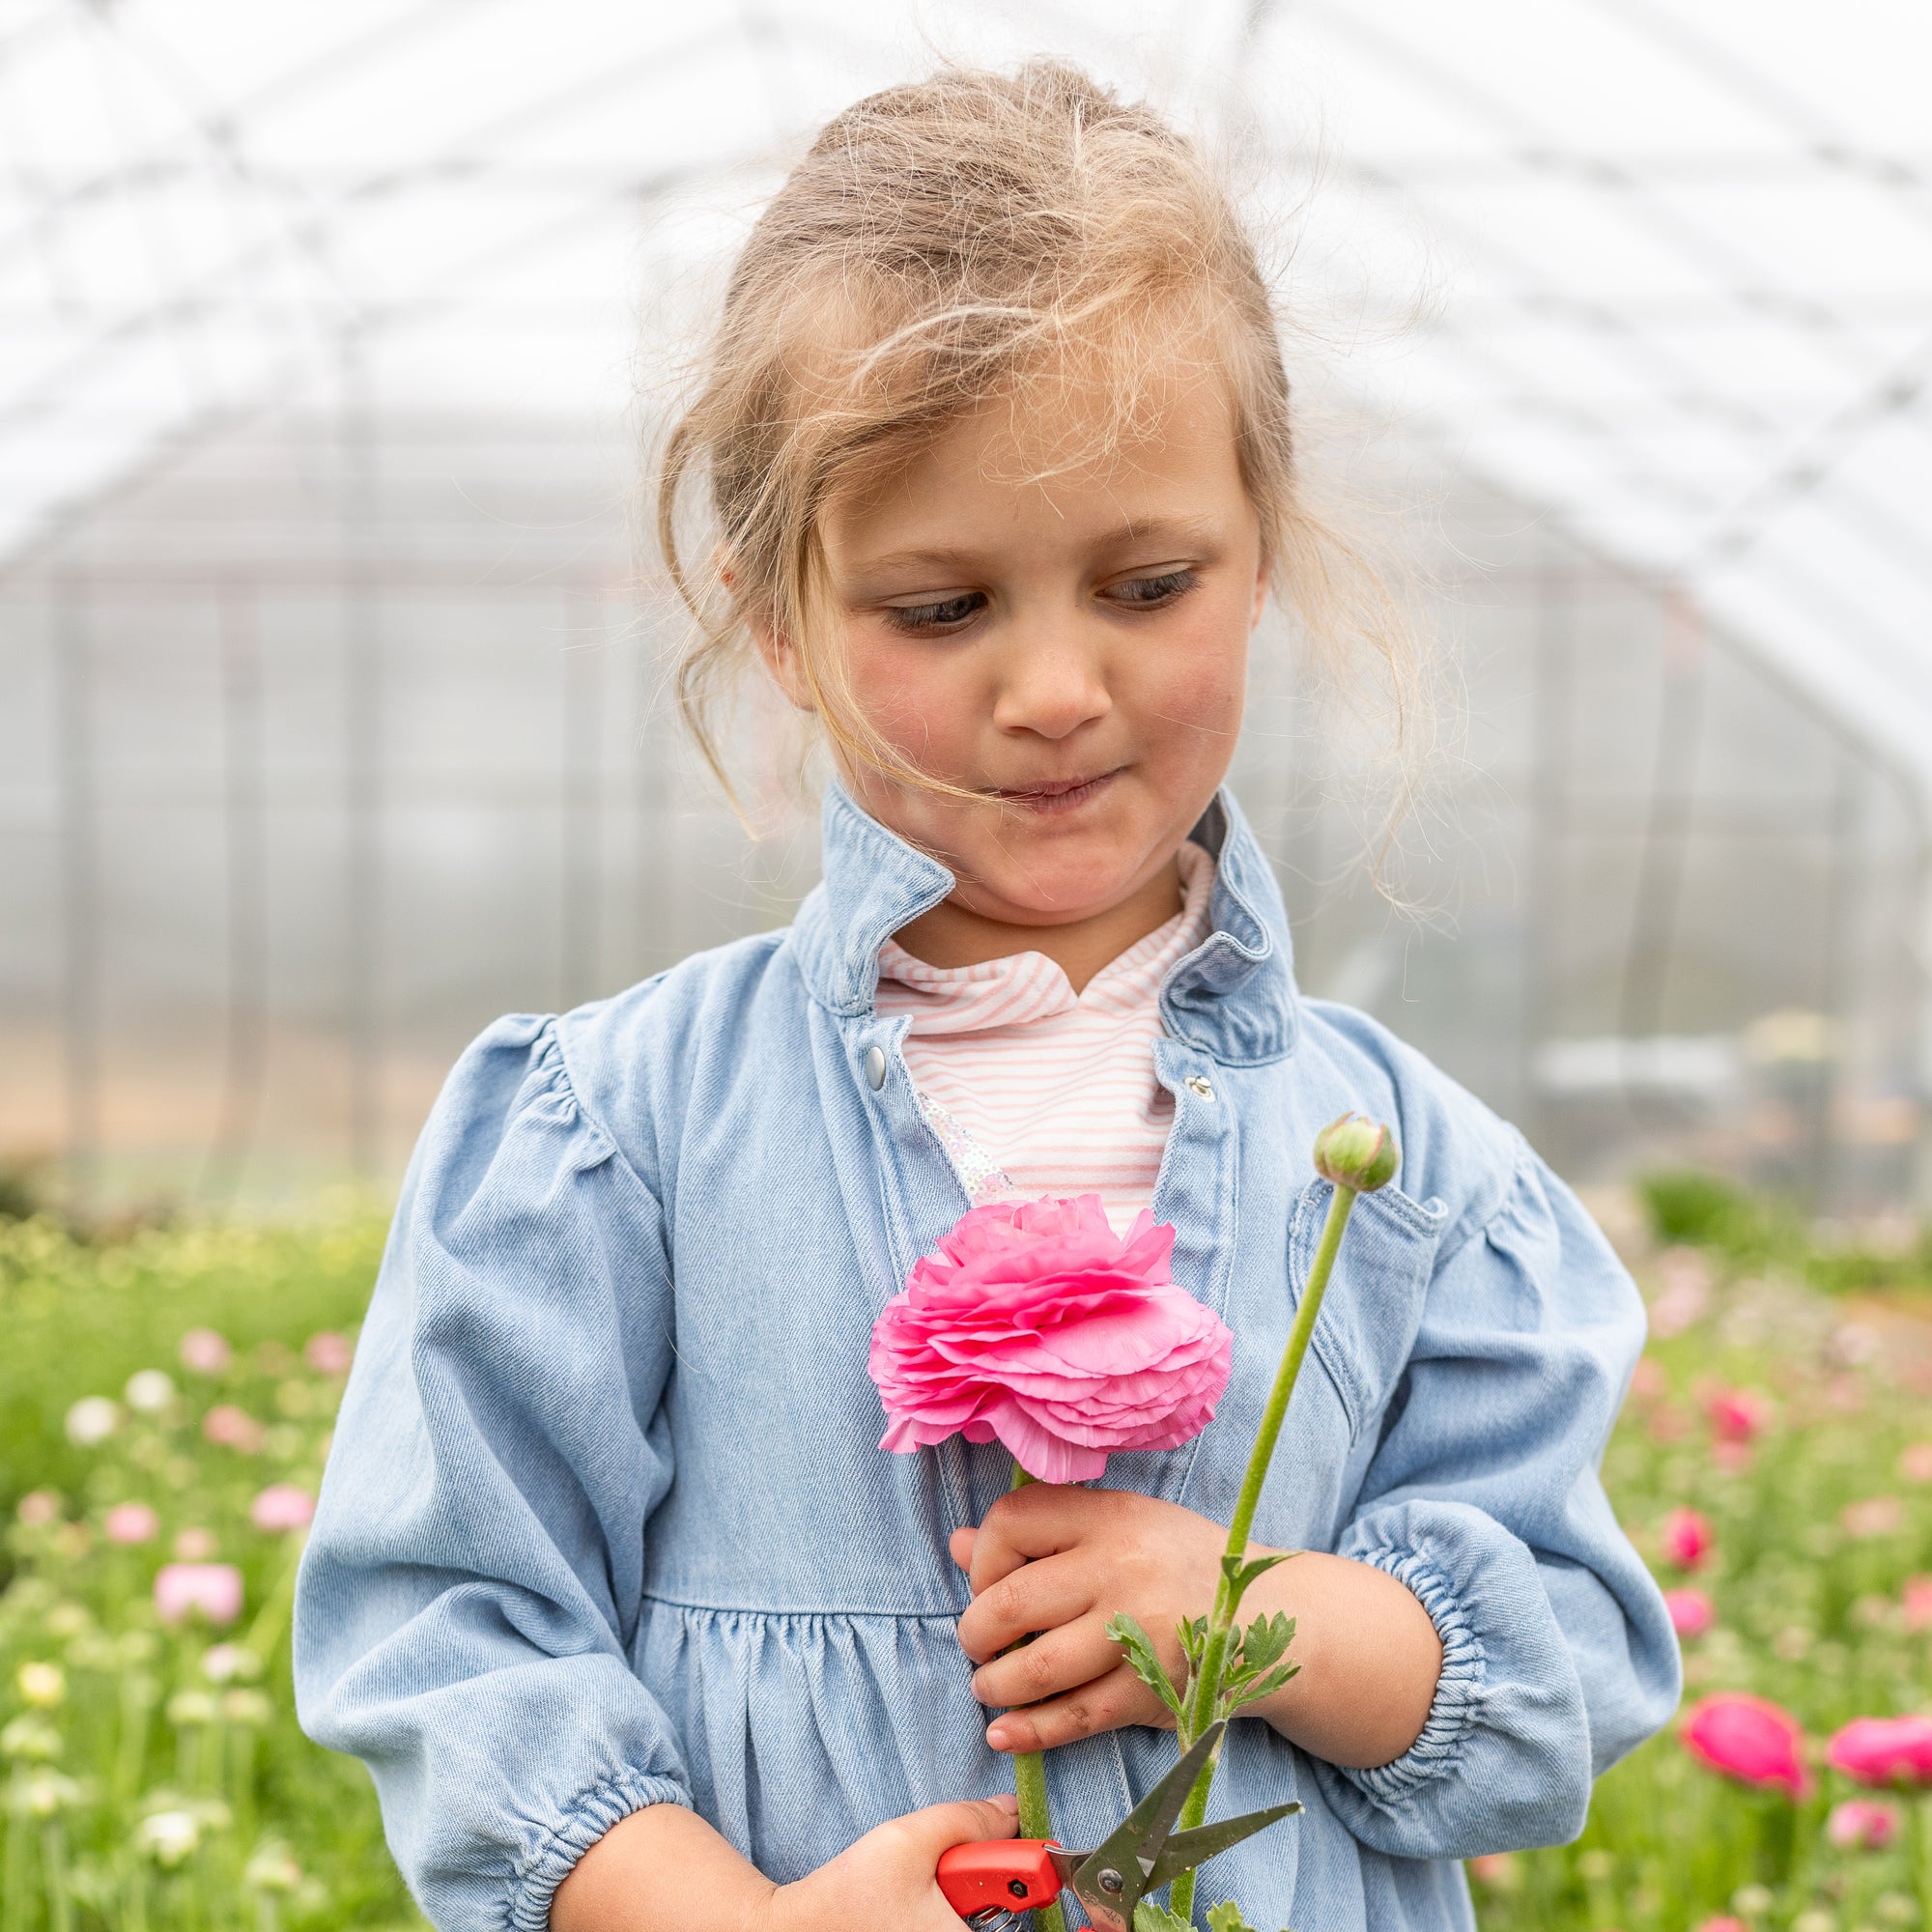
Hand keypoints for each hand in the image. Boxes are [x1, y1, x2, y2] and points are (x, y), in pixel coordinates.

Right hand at [766, 1794, 1019, 1931]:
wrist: (797, 1929)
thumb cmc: (849, 1893)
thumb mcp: (911, 1839)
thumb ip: (969, 1820)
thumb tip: (1013, 1811)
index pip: (1029, 1917)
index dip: (1030, 1887)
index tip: (1020, 1867)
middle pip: (1007, 1923)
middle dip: (993, 1896)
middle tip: (956, 1878)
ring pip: (980, 1927)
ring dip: (970, 1906)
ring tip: (929, 1893)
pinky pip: (956, 1931)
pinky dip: (951, 1917)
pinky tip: (920, 1908)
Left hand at [950, 1484, 1229, 1753]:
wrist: (1268, 1617)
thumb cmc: (1175, 1562)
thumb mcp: (1117, 1524)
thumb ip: (1041, 1531)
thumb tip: (959, 1544)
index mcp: (1110, 1516)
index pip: (1014, 1522)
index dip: (984, 1557)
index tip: (990, 1581)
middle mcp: (1121, 1570)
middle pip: (1012, 1602)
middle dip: (976, 1633)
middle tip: (978, 1644)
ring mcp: (1137, 1634)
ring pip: (1035, 1668)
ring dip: (994, 1685)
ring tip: (990, 1685)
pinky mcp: (1150, 1692)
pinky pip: (1073, 1718)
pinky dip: (1028, 1732)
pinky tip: (1004, 1734)